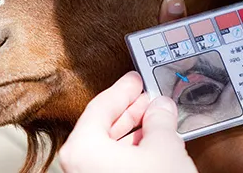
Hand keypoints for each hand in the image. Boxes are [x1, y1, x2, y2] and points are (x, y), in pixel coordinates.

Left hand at [59, 71, 196, 172]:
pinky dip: (132, 152)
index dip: (123, 89)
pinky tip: (153, 145)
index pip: (101, 106)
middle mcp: (79, 167)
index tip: (135, 79)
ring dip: (134, 131)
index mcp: (82, 149)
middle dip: (130, 110)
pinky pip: (113, 164)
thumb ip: (160, 119)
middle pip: (103, 127)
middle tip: (148, 96)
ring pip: (109, 148)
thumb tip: (160, 107)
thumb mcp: (164, 147)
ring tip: (157, 119)